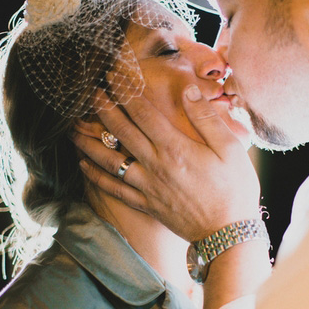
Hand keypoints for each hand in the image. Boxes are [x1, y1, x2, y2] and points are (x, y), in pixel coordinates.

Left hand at [73, 86, 260, 241]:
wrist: (228, 233)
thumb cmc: (235, 189)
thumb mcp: (230, 149)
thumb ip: (206, 119)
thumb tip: (188, 91)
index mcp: (175, 148)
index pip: (143, 112)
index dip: (125, 90)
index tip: (113, 75)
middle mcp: (156, 165)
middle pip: (121, 131)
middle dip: (103, 108)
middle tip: (90, 92)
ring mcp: (148, 187)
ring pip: (110, 160)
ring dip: (89, 142)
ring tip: (73, 128)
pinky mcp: (147, 204)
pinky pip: (115, 189)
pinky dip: (96, 177)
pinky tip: (84, 165)